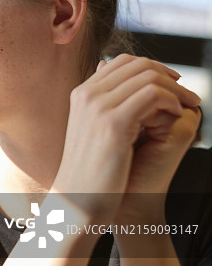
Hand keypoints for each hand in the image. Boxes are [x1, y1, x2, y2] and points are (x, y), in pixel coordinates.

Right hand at [53, 55, 200, 223]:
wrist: (77, 203)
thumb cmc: (90, 173)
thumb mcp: (93, 132)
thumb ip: (105, 105)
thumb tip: (117, 80)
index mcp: (81, 94)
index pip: (122, 62)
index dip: (152, 68)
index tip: (172, 83)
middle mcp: (87, 95)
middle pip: (136, 64)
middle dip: (168, 75)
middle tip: (186, 92)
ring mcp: (98, 107)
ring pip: (147, 77)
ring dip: (175, 88)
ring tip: (188, 104)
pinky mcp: (113, 123)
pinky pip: (152, 95)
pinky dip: (171, 99)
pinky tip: (177, 113)